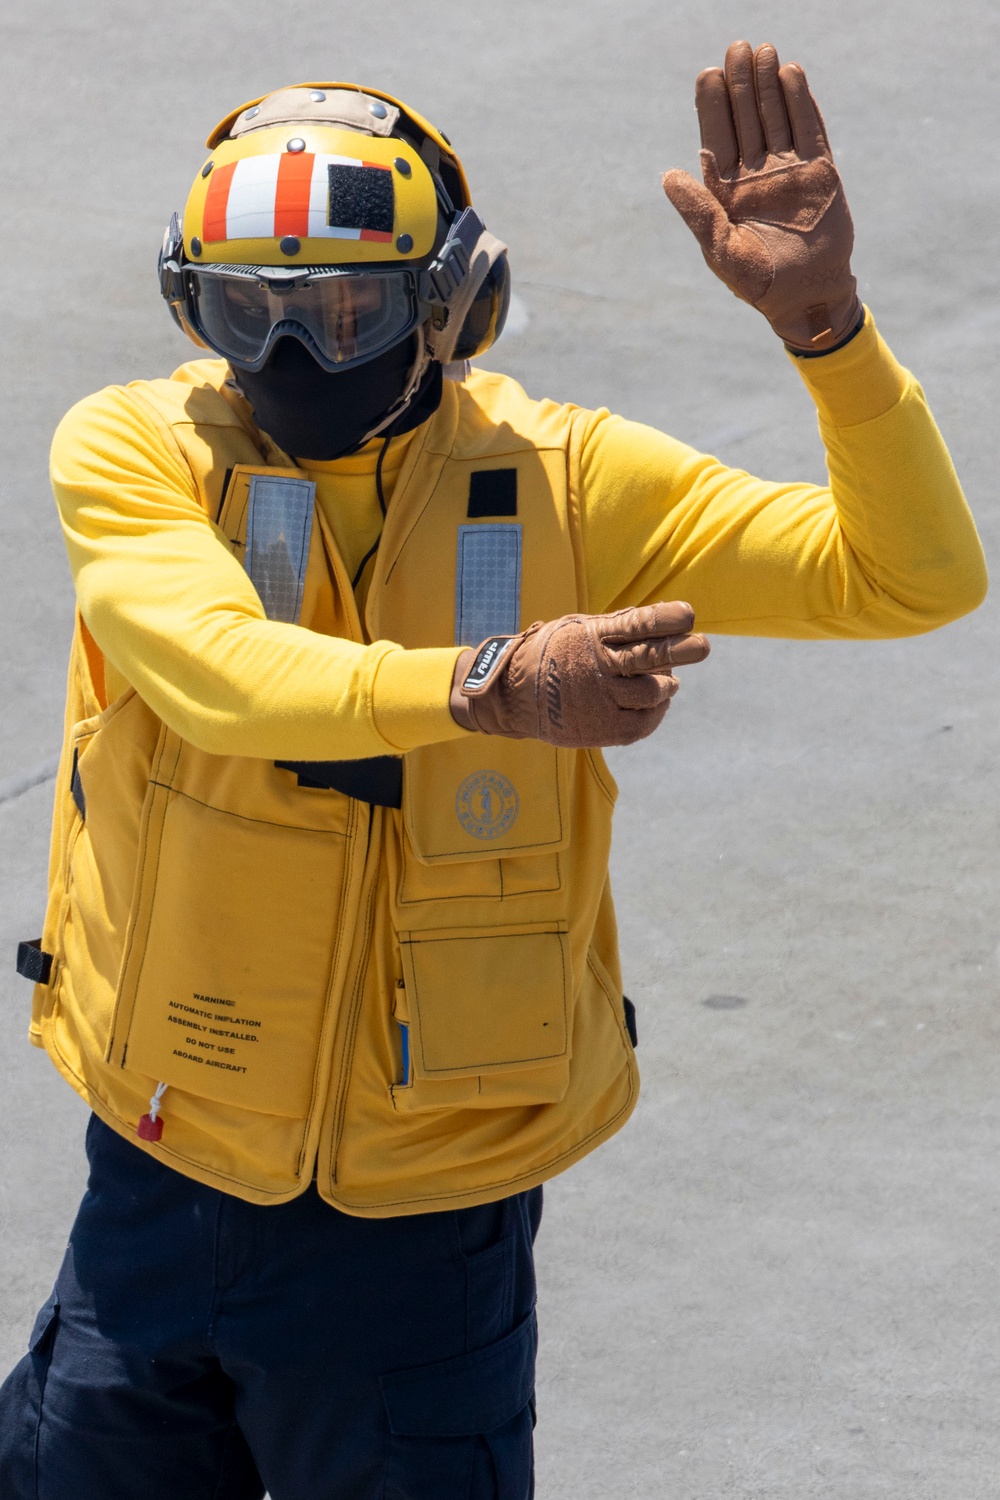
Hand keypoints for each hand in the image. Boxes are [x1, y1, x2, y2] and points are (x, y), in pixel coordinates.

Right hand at [449, 602, 709, 747]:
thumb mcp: (577, 629)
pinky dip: (657, 711)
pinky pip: (644, 722)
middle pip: (650, 657)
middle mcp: (598, 667)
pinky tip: (657, 702)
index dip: (664, 620)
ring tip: (669, 680)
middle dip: (681, 650)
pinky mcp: (602, 728)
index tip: (688, 615)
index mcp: (592, 636)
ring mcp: (600, 699)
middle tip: (702, 646)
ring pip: (653, 692)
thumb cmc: (552, 655)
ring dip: (667, 684)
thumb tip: (659, 620)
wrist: (512, 696)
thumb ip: (615, 627)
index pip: (636, 625)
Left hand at [662, 40, 861, 352]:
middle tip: (736, 48)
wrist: (806, 297)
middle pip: (746, 119)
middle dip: (740, 84)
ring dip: (768, 85)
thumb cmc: (759, 283)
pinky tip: (791, 73)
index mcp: (726, 191)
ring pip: (776, 117)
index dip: (712, 106)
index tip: (707, 73)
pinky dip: (800, 103)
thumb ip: (699, 214)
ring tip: (762, 51)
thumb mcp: (722, 252)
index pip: (716, 137)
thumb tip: (667, 176)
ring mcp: (788, 171)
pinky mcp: (819, 173)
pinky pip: (808, 130)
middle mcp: (755, 174)